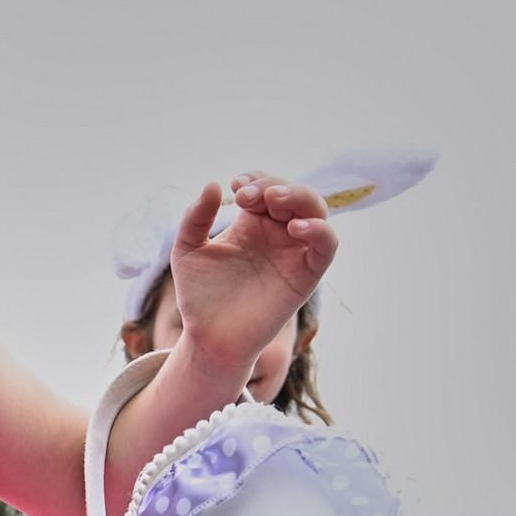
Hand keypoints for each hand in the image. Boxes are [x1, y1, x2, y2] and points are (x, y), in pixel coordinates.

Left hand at [171, 174, 336, 376]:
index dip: (257, 178)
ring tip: (273, 199)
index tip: (236, 186)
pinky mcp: (307, 276)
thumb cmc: (199, 296)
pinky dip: (319, 230)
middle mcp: (278, 234)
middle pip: (294, 193)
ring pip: (316, 211)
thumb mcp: (188, 251)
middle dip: (274, 184)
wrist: (209, 337)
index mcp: (254, 223)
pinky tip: (295, 227)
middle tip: (247, 195)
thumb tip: (212, 184)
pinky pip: (327, 245)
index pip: (267, 186)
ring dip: (299, 196)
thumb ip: (194, 218)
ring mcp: (294, 253)